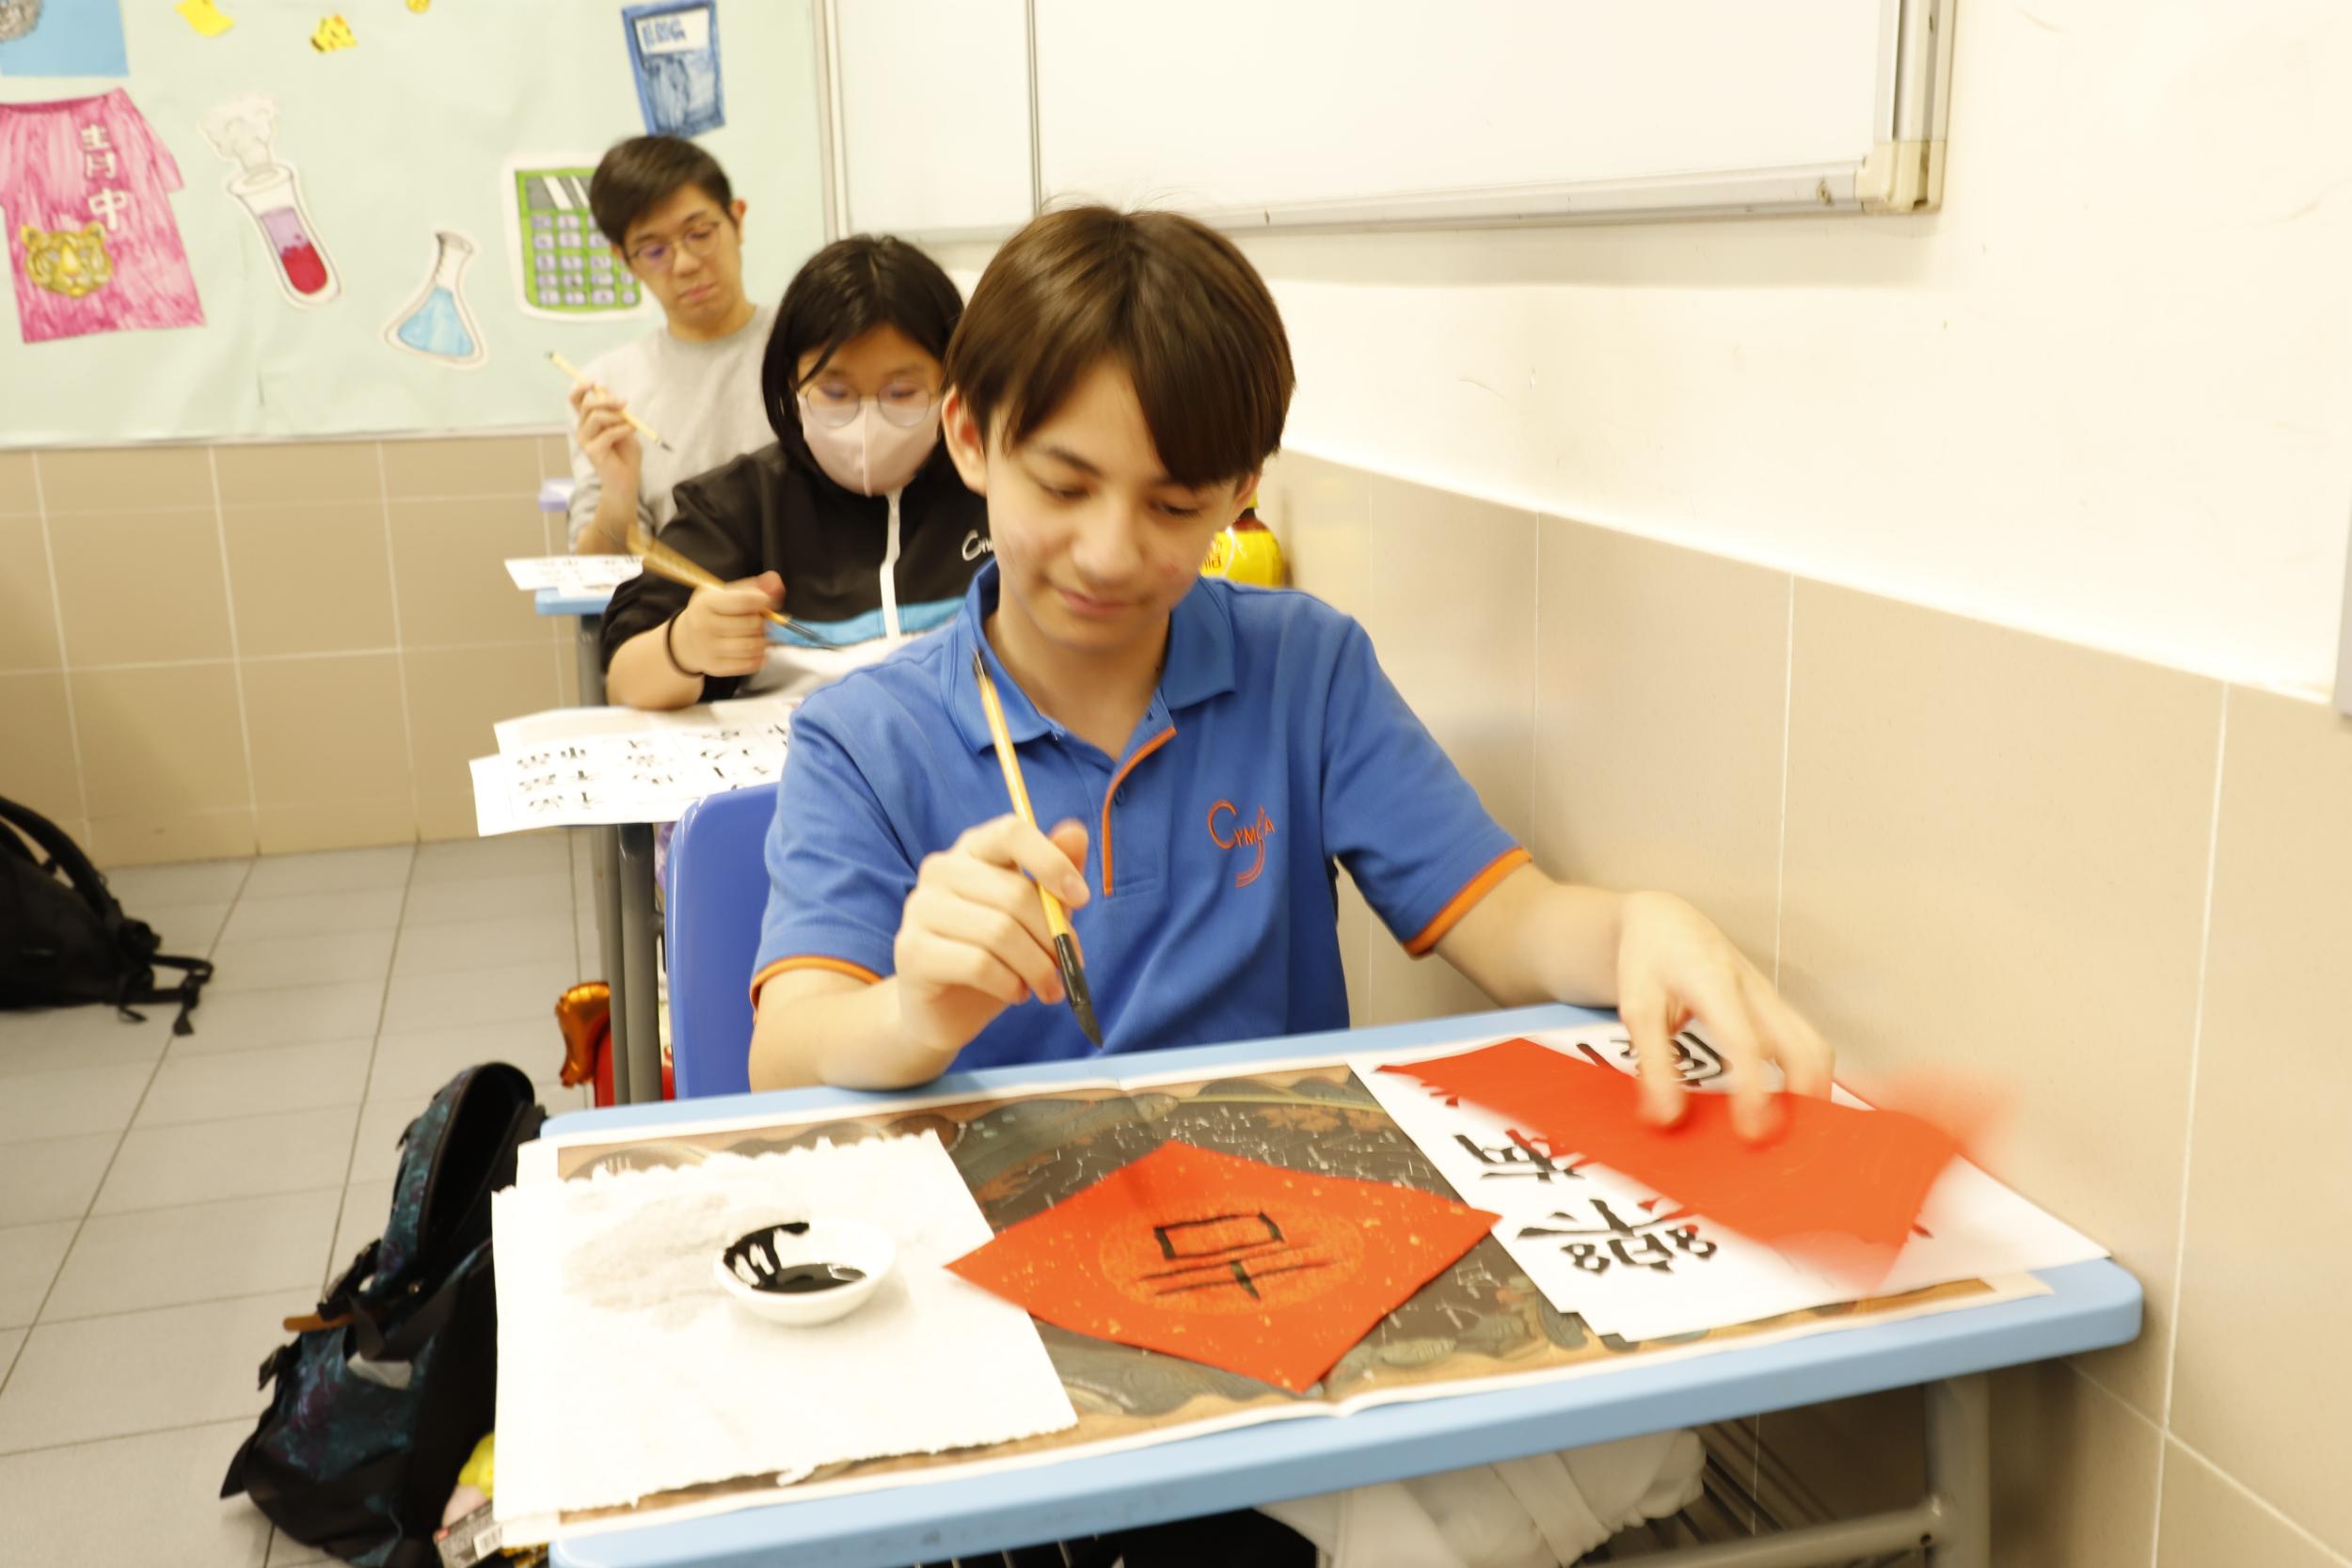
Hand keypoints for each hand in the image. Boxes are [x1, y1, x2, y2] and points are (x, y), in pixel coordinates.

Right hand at [569, 382, 642, 498]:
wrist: (627, 479)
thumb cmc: (626, 454)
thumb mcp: (623, 425)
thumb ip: (613, 410)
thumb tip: (604, 389)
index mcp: (587, 422)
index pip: (576, 401)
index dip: (581, 388)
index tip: (594, 382)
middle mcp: (583, 430)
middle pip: (587, 405)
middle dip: (607, 401)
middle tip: (624, 403)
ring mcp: (585, 441)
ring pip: (597, 418)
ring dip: (617, 417)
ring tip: (631, 424)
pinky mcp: (592, 452)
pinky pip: (608, 433)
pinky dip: (624, 430)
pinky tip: (633, 431)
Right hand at [669, 572, 782, 677]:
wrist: (687, 641)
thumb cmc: (712, 613)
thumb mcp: (725, 594)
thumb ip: (753, 587)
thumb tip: (775, 581)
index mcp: (706, 603)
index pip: (744, 601)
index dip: (763, 600)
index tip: (766, 601)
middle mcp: (704, 626)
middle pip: (752, 624)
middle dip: (764, 622)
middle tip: (762, 620)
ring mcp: (709, 649)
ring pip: (753, 646)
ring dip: (764, 641)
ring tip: (760, 635)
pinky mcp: (716, 667)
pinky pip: (750, 664)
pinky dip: (760, 657)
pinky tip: (756, 650)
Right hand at [894, 815, 1091, 1054]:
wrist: (946, 1009)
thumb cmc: (997, 955)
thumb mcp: (1035, 915)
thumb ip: (1053, 874)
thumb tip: (1076, 831)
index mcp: (972, 850)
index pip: (1011, 832)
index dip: (1052, 861)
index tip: (1082, 898)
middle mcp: (940, 870)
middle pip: (1015, 893)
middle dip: (1054, 936)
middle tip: (1070, 965)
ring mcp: (920, 908)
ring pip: (1000, 933)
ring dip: (1037, 968)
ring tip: (1048, 987)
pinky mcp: (912, 950)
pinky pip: (978, 964)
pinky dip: (1010, 984)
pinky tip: (1016, 993)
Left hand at [1615, 891, 1833, 1139]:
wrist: (1666, 921)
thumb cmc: (1648, 961)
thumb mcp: (1637, 1008)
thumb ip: (1654, 1063)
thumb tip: (1665, 1118)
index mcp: (1716, 984)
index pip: (1745, 1042)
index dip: (1753, 1089)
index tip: (1753, 1131)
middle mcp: (1754, 990)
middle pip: (1803, 1045)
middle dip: (1805, 1095)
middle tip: (1786, 1141)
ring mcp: (1771, 997)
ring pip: (1813, 1044)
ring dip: (1813, 1089)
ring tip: (1794, 1132)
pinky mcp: (1775, 1007)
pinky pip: (1805, 1042)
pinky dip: (1808, 1076)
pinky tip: (1793, 1106)